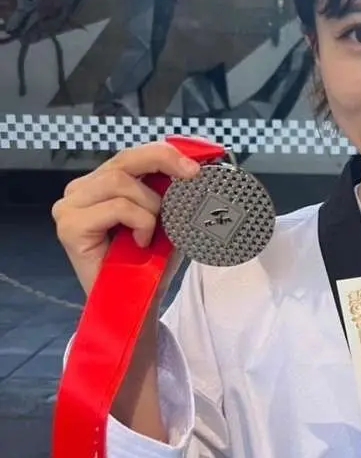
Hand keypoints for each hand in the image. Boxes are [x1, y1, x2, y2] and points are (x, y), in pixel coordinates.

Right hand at [52, 142, 199, 297]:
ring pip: (120, 181)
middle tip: (191, 175)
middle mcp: (80, 191)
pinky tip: (141, 242)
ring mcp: (69, 207)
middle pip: (124, 159)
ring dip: (150, 206)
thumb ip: (171, 192)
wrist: (136, 304)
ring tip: (152, 232)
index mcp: (100, 184)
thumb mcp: (167, 220)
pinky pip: (117, 207)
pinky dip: (140, 221)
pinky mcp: (70, 226)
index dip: (163, 153)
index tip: (195, 164)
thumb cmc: (149, 264)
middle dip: (163, 162)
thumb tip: (194, 166)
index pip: (131, 155)